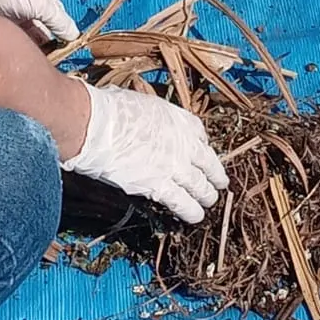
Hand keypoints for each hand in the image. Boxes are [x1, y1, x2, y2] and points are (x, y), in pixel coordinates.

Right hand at [61, 81, 228, 223]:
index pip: (199, 134)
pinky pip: (182, 202)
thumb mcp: (140, 102)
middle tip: (219, 182)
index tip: (201, 152)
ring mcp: (174, 165)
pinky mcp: (159, 186)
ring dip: (206, 194)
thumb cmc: (112, 109)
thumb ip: (149, 115)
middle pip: (207, 162)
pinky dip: (191, 210)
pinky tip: (196, 217)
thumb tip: (137, 115)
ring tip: (210, 201)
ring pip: (199, 185)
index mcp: (178, 118)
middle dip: (214, 174)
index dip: (202, 146)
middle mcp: (183, 142)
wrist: (100, 126)